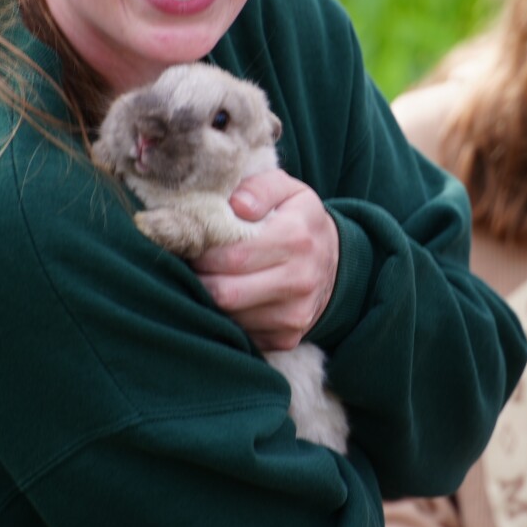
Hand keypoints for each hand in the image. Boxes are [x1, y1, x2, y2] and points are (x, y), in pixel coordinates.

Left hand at [190, 169, 338, 350]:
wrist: (334, 260)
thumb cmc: (298, 219)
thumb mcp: (286, 189)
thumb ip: (259, 189)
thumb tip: (236, 206)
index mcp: (296, 238)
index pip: (232, 255)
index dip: (202, 251)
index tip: (194, 243)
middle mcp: (299, 280)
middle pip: (226, 292)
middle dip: (199, 279)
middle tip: (192, 264)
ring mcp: (295, 314)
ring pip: (230, 318)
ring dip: (210, 301)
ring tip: (210, 279)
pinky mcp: (288, 338)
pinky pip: (242, 335)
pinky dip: (227, 319)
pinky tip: (230, 298)